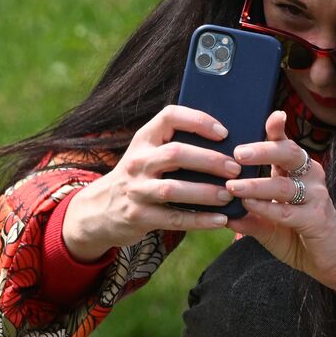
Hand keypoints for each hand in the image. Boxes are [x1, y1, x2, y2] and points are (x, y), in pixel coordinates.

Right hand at [63, 105, 242, 260]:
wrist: (100, 209)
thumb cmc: (139, 177)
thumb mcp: (147, 154)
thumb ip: (176, 145)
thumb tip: (227, 144)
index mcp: (144, 140)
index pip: (169, 116)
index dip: (198, 120)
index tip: (223, 132)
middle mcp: (137, 162)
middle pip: (176, 154)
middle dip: (209, 160)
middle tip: (235, 168)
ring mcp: (136, 190)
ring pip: (173, 189)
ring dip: (206, 192)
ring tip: (229, 195)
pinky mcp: (138, 216)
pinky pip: (173, 218)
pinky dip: (199, 220)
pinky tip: (220, 220)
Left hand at [223, 111, 335, 292]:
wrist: (327, 260)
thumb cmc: (294, 233)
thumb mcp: (265, 218)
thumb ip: (245, 209)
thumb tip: (214, 201)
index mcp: (295, 170)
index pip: (285, 144)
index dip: (277, 129)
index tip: (271, 116)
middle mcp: (309, 177)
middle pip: (290, 154)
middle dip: (264, 151)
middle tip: (238, 153)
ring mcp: (316, 197)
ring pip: (284, 185)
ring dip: (256, 185)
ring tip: (232, 186)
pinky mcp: (317, 219)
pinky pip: (287, 211)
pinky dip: (266, 208)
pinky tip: (248, 206)